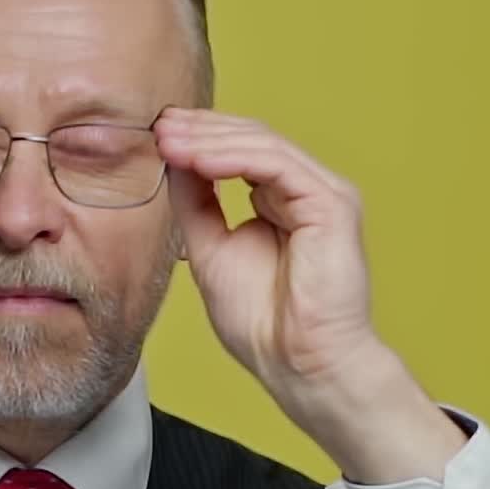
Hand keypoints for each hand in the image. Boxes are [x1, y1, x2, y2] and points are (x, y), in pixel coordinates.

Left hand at [156, 107, 379, 410]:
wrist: (299, 364)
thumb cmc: (263, 324)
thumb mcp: (211, 251)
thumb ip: (196, 206)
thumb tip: (174, 161)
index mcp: (280, 202)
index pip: (239, 153)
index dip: (198, 140)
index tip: (156, 135)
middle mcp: (305, 192)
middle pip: (251, 139)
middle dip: (201, 130)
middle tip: (159, 124)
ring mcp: (323, 196)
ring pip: (263, 146)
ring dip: (211, 140)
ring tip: (170, 139)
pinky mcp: (333, 205)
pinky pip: (277, 166)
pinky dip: (235, 159)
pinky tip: (199, 159)